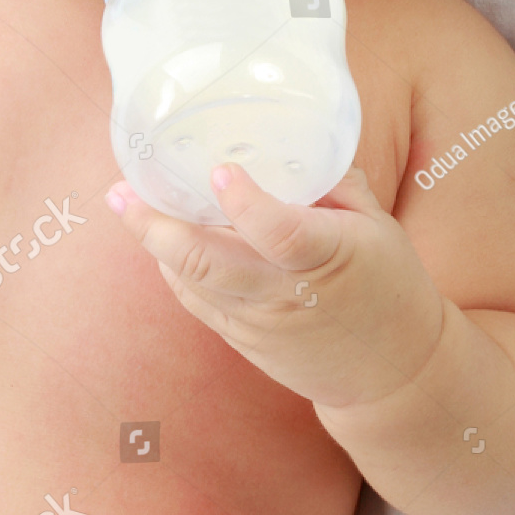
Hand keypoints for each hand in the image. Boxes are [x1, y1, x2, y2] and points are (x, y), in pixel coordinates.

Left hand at [105, 165, 444, 410]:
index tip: (221, 172)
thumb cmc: (391, 288)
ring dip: (155, 242)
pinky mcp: (243, 340)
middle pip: (209, 264)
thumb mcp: (380, 226)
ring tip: (125, 202)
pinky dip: (173, 268)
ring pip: (191, 282)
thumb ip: (336, 183)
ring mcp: (258, 322)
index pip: (281, 234)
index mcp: (329, 258)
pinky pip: (196, 301)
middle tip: (123, 190)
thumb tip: (294, 140)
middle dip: (158, 227)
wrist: (392, 374)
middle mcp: (285, 294)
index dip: (247, 205)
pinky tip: (159, 239)